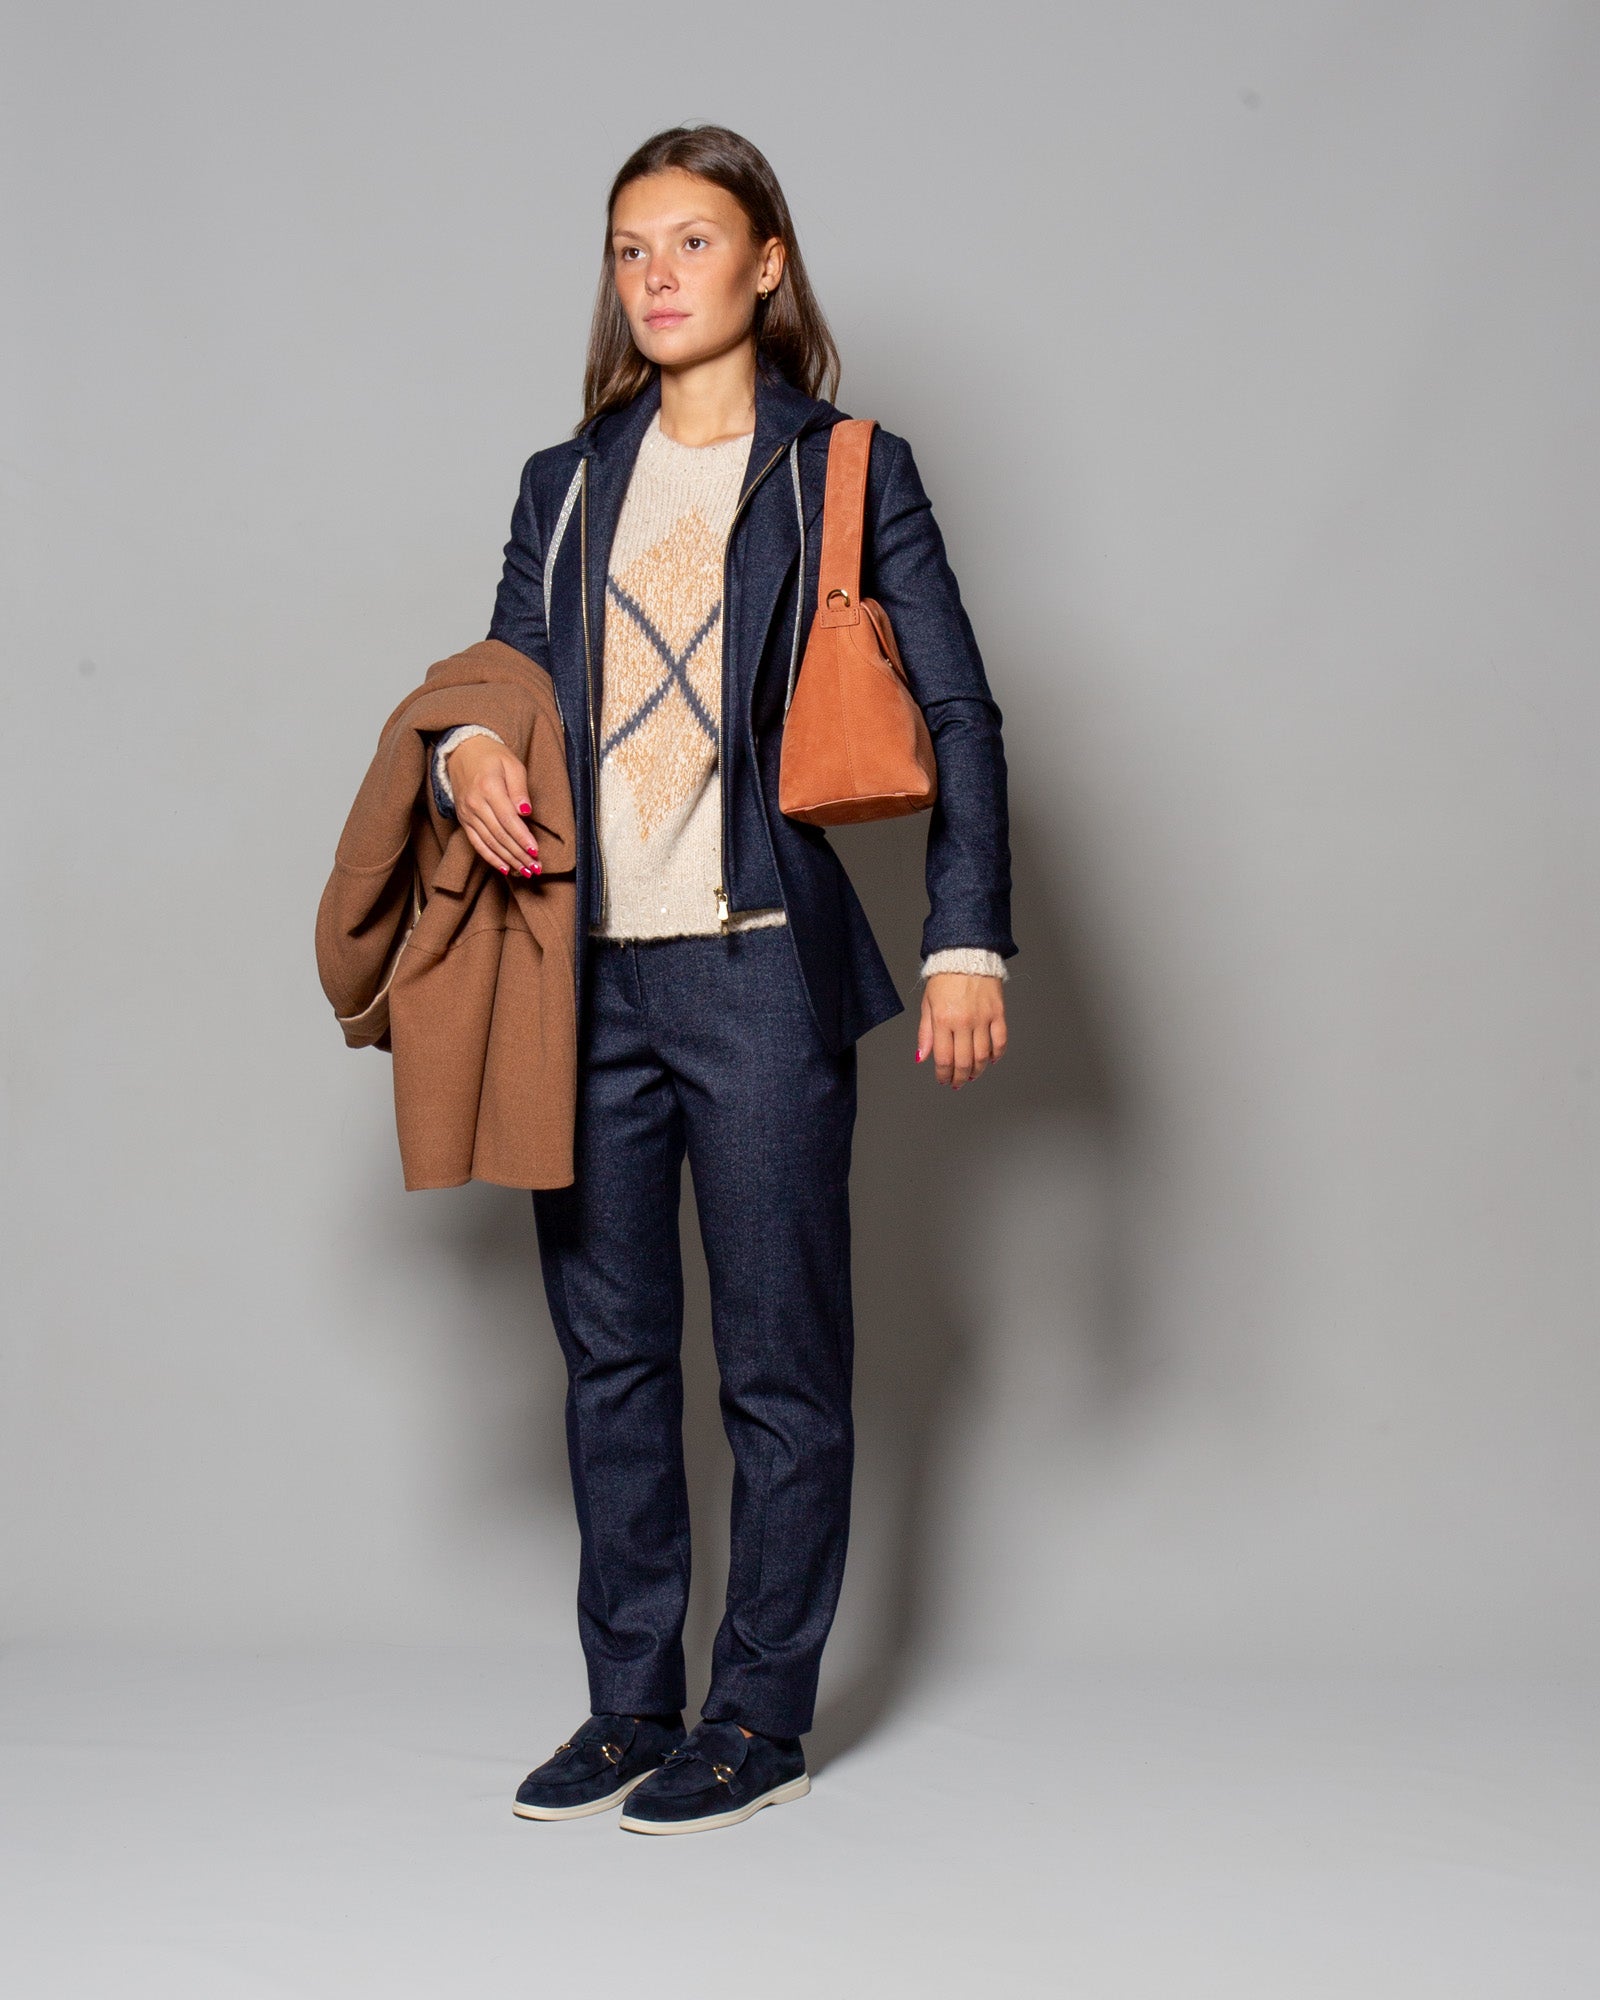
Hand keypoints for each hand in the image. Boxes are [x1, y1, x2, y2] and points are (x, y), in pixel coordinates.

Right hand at [445, 734, 541, 878]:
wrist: (462, 751)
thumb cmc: (492, 757)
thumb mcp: (511, 764)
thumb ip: (520, 788)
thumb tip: (526, 812)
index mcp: (488, 787)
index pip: (508, 819)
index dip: (522, 837)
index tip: (535, 851)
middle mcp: (475, 803)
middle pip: (500, 834)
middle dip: (519, 854)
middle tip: (536, 867)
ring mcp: (467, 814)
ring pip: (489, 842)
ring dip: (508, 860)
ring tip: (525, 871)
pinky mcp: (464, 820)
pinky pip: (477, 843)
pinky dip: (491, 858)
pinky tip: (505, 868)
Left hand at [916, 972, 1007, 1087]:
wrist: (966, 954)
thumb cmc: (944, 978)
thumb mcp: (928, 1004)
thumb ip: (925, 1033)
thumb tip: (922, 1057)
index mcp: (943, 1020)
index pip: (943, 1058)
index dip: (943, 1074)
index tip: (943, 1080)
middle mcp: (963, 1022)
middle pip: (964, 1061)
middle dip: (960, 1077)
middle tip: (958, 1082)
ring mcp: (982, 1018)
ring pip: (982, 1056)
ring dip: (977, 1070)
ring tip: (972, 1075)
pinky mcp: (998, 1013)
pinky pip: (1000, 1041)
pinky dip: (996, 1055)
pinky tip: (990, 1060)